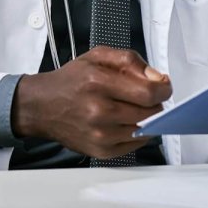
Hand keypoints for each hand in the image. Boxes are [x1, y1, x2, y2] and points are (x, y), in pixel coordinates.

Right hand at [12, 46, 171, 158]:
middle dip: (154, 102)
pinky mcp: (101, 151)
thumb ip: (131, 61)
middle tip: (144, 95)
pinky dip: (135, 132)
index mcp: (98, 82)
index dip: (163, 89)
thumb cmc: (71, 80)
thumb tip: (156, 78)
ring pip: (144, 129)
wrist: (43, 106)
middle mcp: (99, 111)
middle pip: (150, 113)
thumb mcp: (98, 56)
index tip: (164, 86)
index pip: (148, 93)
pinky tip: (123, 121)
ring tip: (130, 107)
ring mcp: (100, 134)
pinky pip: (134, 144)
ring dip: (145, 118)